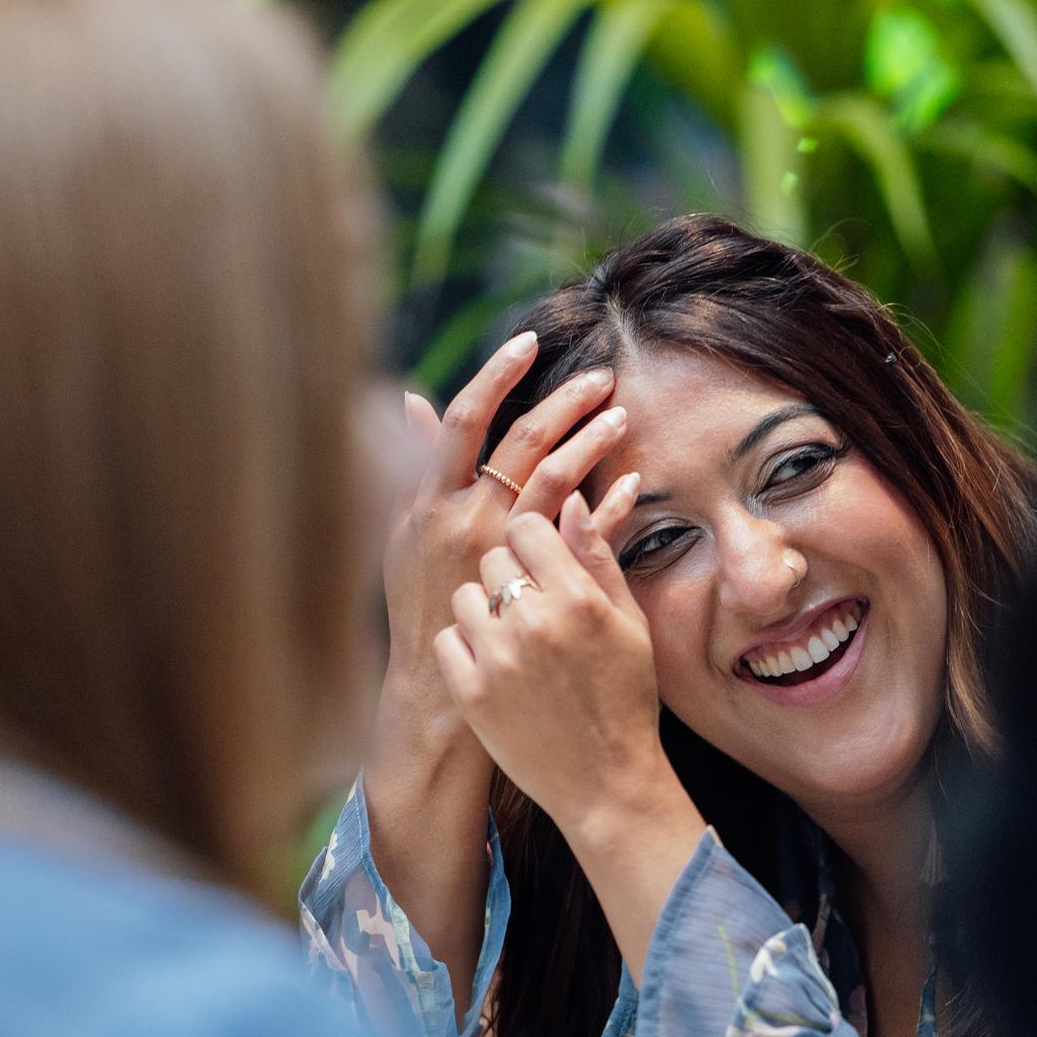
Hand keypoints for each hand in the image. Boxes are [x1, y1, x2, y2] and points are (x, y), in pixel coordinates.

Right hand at [368, 333, 623, 784]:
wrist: (436, 694)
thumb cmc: (417, 606)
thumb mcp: (401, 534)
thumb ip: (412, 467)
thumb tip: (411, 399)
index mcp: (429, 501)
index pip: (464, 421)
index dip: (497, 375)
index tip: (530, 342)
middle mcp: (466, 521)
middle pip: (522, 442)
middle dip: (565, 403)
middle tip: (602, 377)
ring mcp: (506, 556)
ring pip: (557, 481)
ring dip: (592, 444)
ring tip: (622, 417)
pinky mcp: (539, 588)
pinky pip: (584, 537)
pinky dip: (609, 505)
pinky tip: (635, 483)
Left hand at [435, 487, 663, 829]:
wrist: (606, 781)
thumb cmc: (624, 698)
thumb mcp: (629, 623)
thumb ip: (596, 558)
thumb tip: (570, 499)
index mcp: (578, 598)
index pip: (527, 525)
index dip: (532, 538)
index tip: (540, 559)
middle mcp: (535, 622)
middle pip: (494, 557)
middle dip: (510, 572)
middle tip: (530, 606)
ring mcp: (499, 658)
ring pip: (466, 596)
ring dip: (484, 609)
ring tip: (511, 638)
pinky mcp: (471, 693)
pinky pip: (449, 639)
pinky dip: (466, 648)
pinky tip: (494, 666)